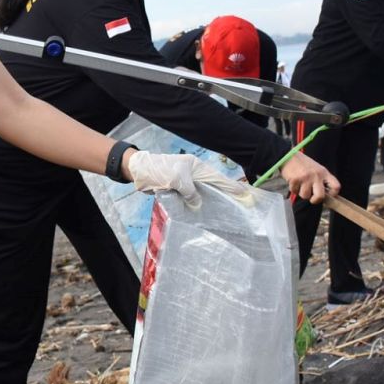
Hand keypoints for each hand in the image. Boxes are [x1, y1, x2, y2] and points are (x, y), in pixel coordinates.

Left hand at [125, 151, 250, 209]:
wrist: (138, 172)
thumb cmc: (159, 170)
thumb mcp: (178, 179)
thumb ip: (190, 192)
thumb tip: (198, 204)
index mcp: (197, 167)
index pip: (218, 178)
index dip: (231, 186)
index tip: (245, 194)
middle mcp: (194, 175)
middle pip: (213, 187)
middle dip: (225, 196)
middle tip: (239, 208)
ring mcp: (186, 183)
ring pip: (202, 195)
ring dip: (210, 204)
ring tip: (224, 215)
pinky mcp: (178, 191)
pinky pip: (190, 200)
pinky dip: (196, 207)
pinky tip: (202, 216)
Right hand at [280, 153, 338, 203]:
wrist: (288, 156)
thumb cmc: (303, 164)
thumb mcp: (316, 169)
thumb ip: (321, 180)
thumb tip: (324, 195)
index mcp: (324, 172)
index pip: (336, 186)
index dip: (333, 194)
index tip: (328, 195)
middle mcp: (316, 175)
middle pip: (320, 196)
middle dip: (315, 200)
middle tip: (312, 199)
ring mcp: (306, 178)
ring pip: (306, 196)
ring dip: (301, 193)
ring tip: (300, 185)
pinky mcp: (296, 180)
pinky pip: (295, 192)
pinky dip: (293, 189)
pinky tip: (294, 182)